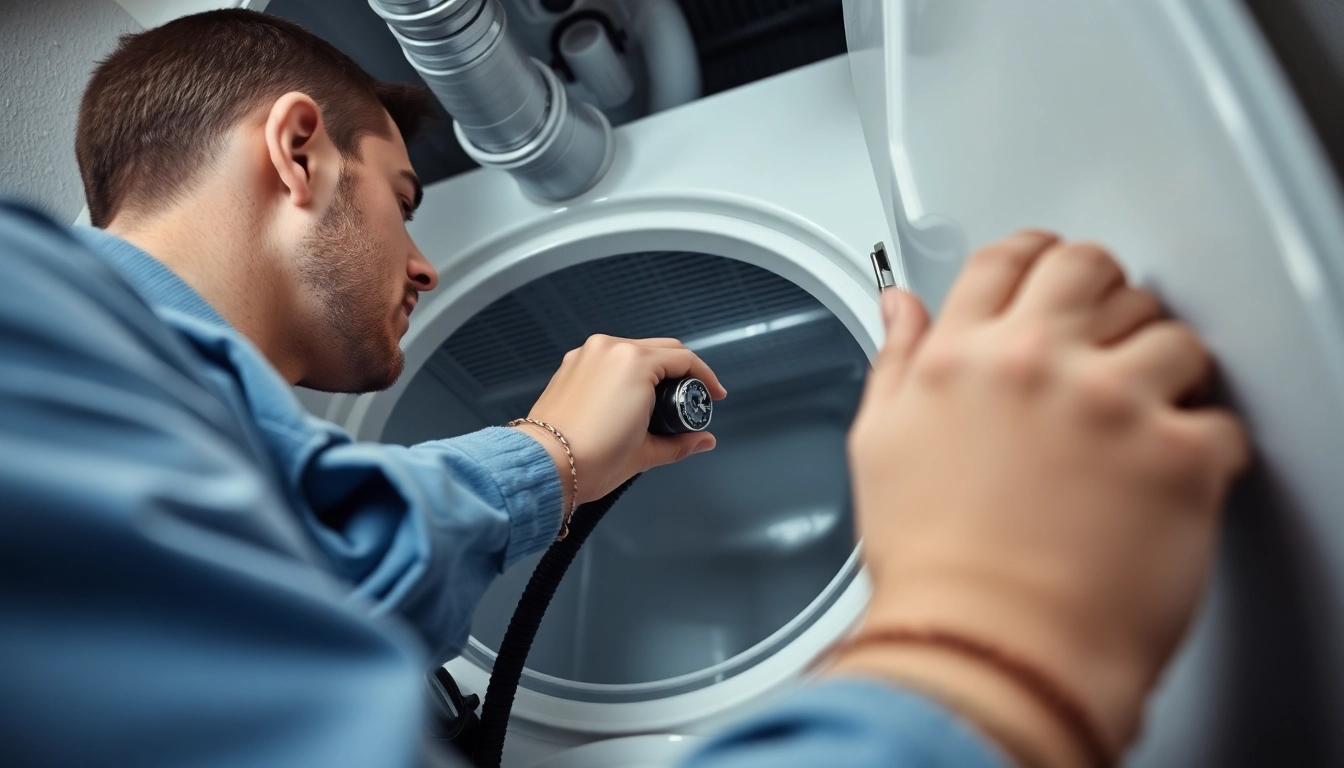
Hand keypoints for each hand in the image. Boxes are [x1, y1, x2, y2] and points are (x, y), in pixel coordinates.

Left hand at [516, 335, 726, 507]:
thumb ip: (681, 442)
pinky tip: (627, 398)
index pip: (684, 360)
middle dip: (681, 373)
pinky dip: (623, 372)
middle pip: (661, 350)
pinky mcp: (570, 365)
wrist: (545, 466)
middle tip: (689, 401)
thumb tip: (702, 441)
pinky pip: (608, 360)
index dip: (706, 378)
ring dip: (651, 370)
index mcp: (635, 362)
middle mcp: (610, 349)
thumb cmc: (591, 459)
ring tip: (657, 402)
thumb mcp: (646, 452)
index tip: (713, 394)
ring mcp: (586, 354)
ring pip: (633, 351)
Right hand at [831, 232, 1248, 764]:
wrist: (989, 650)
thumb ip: (896, 362)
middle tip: (1105, 334)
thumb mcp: (879, 446)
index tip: (1048, 272)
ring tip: (1143, 413)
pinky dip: (1203, 444)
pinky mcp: (1181, 457)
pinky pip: (1220, 419)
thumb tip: (900, 308)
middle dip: (1103, 292)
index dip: (1034, 259)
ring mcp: (1115, 404)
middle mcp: (1038, 363)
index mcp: (962, 356)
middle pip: (1092, 269)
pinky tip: (1167, 472)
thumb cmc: (931, 566)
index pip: (1007, 259)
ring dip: (1162, 367)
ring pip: (1172, 334)